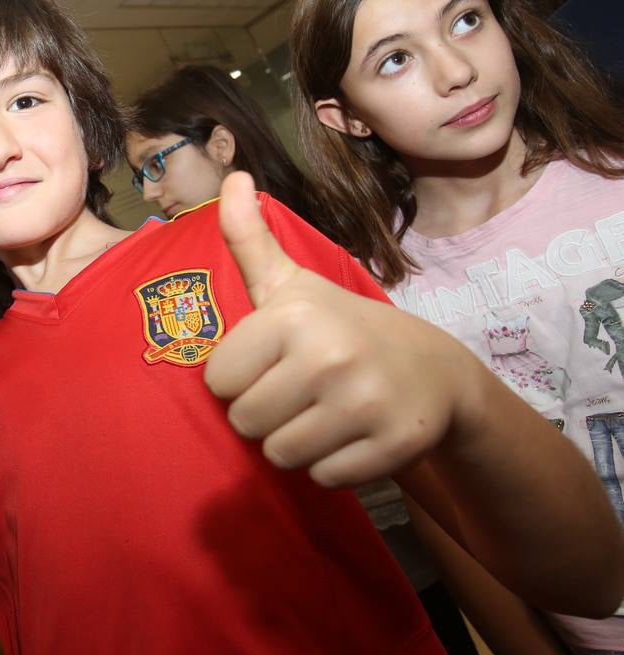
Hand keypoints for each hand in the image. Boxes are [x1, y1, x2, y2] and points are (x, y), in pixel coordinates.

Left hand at [204, 172, 471, 486]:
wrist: (436, 370)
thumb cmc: (340, 326)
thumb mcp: (291, 283)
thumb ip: (249, 237)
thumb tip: (231, 177)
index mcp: (293, 316)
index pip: (218, 381)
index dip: (240, 378)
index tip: (271, 363)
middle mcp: (329, 356)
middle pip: (245, 423)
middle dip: (265, 414)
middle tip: (299, 392)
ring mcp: (365, 404)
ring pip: (280, 455)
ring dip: (295, 443)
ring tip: (322, 413)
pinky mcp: (394, 446)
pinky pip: (324, 478)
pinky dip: (333, 465)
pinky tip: (352, 435)